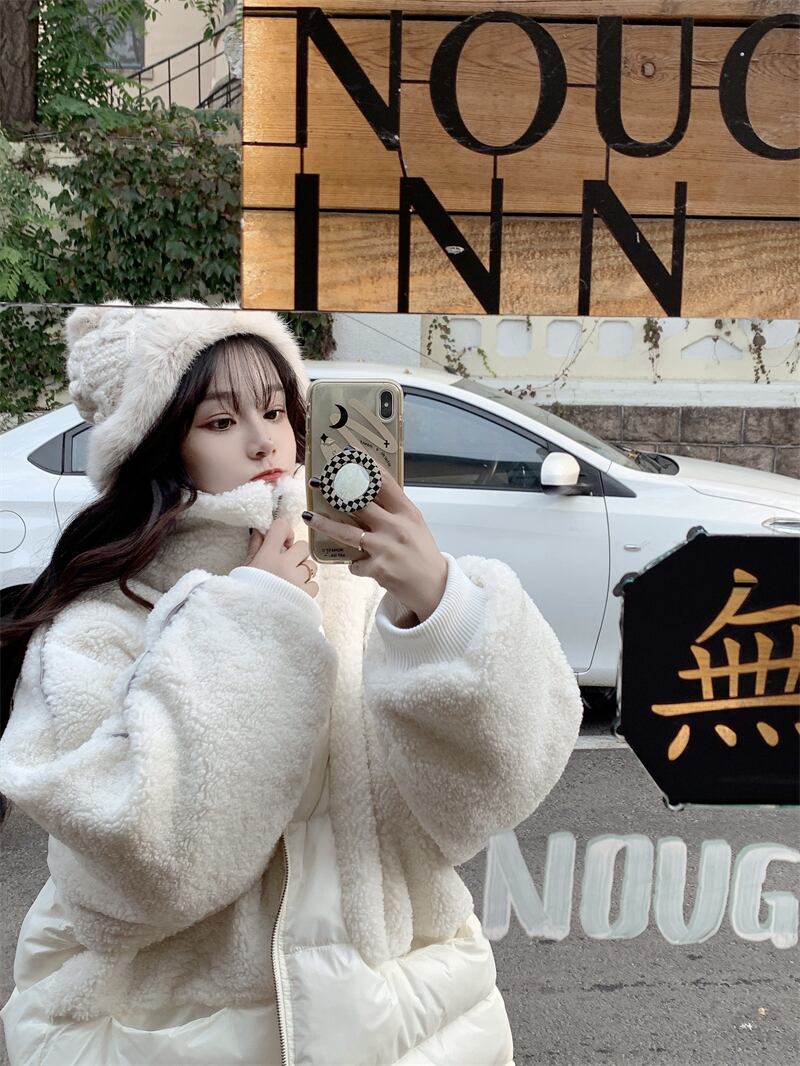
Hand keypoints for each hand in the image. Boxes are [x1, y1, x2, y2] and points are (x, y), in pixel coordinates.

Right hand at [245, 517, 318, 598]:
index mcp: (267, 556)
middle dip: (296, 553)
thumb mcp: (245, 568)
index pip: (281, 527)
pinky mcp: (305, 596)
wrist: (250, 623)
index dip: (284, 531)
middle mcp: (284, 565)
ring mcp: (296, 581)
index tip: (282, 541)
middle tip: (286, 564)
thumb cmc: (245, 593)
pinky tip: (295, 593)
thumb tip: (260, 529)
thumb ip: (255, 547)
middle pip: (303, 546)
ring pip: (311, 566)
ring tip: (290, 582)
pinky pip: (314, 585)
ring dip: (303, 571)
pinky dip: (307, 588)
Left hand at [304, 462, 447, 622]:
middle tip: (317, 482)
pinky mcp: (377, 568)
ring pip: (346, 532)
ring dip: (324, 523)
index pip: (384, 482)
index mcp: (407, 512)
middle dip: (334, 491)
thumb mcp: (413, 525)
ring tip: (307, 516)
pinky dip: (354, 564)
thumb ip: (393, 511)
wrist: (434, 587)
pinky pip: (354, 563)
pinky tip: (361, 565)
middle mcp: (396, 526)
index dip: (364, 466)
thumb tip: (366, 494)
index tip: (348, 454)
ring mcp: (385, 547)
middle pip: (359, 503)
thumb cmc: (422, 553)